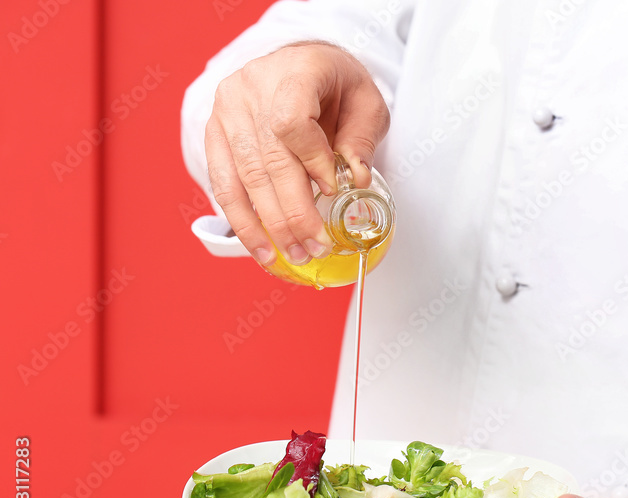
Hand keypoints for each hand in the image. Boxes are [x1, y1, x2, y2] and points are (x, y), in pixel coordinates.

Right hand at [205, 42, 389, 266]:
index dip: (312, 162)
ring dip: (268, 226)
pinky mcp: (214, 133)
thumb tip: (356, 180)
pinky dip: (242, 220)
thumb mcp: (365, 102)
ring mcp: (227, 111)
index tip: (333, 189)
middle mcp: (251, 88)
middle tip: (315, 247)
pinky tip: (261, 247)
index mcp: (293, 72)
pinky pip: (223, 184)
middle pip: (267, 160)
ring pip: (243, 178)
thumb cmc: (335, 84)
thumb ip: (362, 139)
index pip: (291, 123)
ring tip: (291, 255)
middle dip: (293, 213)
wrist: (298, 63)